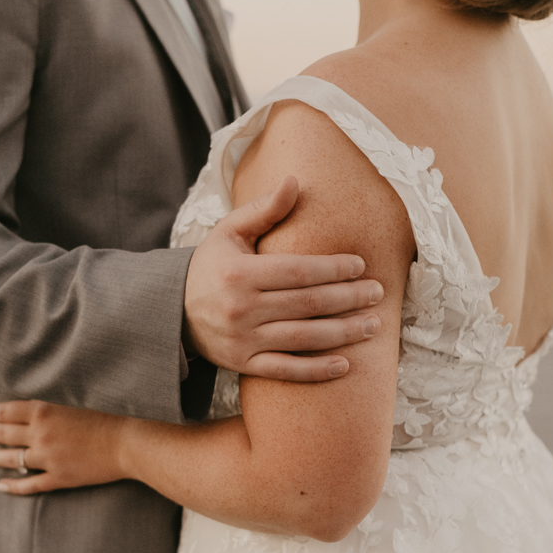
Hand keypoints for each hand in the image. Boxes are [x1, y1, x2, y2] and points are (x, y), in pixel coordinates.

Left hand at [0, 401, 125, 494]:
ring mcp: (49, 458)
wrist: (130, 441)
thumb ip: (53, 400)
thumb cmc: (111, 413)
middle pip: (3, 434)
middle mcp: (41, 435)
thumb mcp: (78, 398)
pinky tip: (1, 485)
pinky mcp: (60, 478)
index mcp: (45, 411)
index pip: (7, 411)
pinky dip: (14, 485)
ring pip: (11, 459)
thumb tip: (32, 401)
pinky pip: (31, 484)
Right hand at [183, 176, 383, 380]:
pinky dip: (316, 371)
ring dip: (343, 333)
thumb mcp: (230, 232)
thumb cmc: (211, 266)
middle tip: (378, 293)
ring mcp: (242, 340)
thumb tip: (295, 181)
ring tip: (373, 325)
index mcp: (240, 273)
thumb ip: (264, 209)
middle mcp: (241, 308)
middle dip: (348, 299)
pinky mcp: (243, 365)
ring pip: (303, 338)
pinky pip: (285, 371)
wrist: (174, 311)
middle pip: (307, 304)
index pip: (298, 271)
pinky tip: (345, 365)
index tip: (360, 266)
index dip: (333, 269)